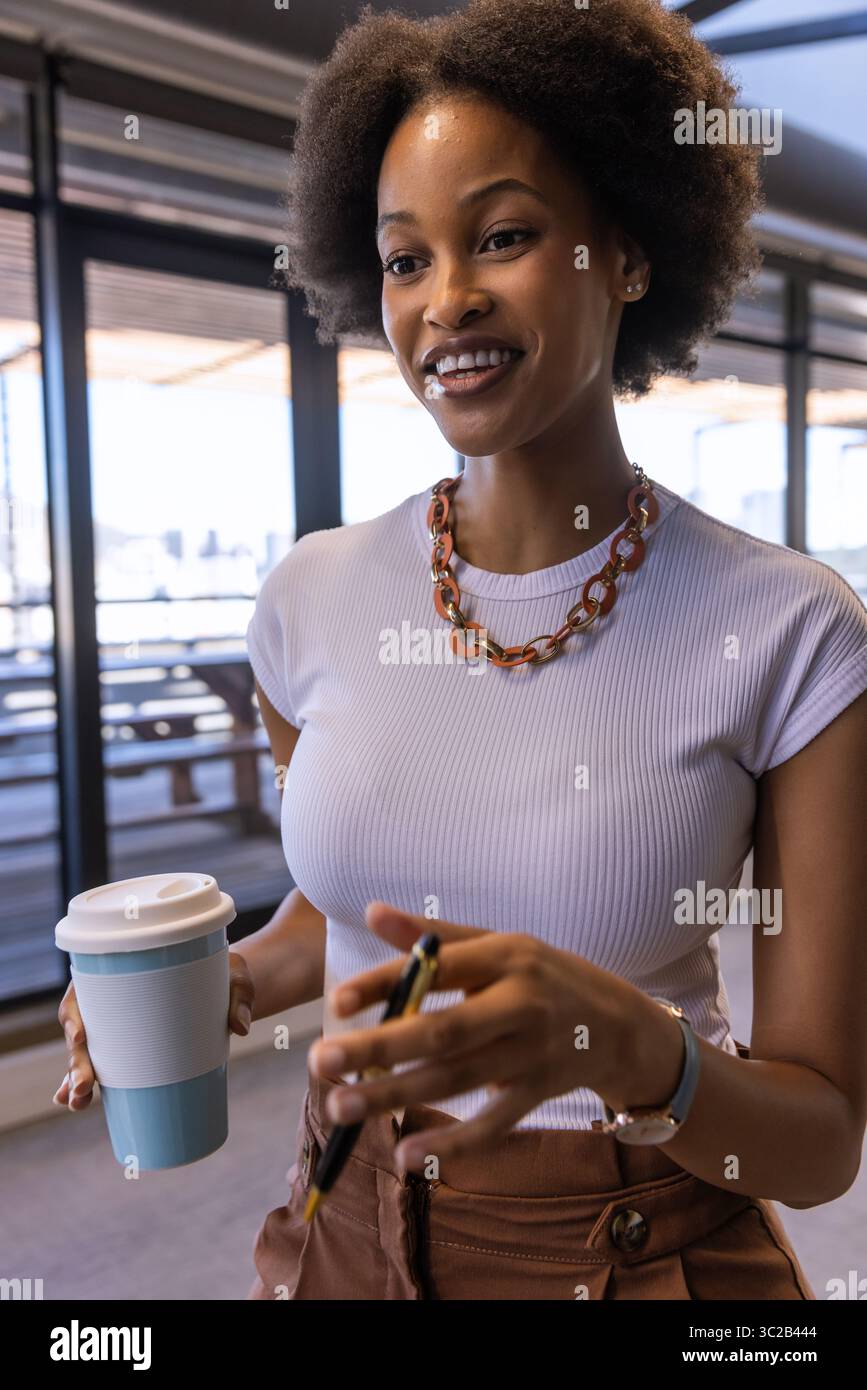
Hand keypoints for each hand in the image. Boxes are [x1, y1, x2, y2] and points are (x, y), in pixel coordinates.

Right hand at [52, 950, 255, 1109]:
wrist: (232, 987)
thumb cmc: (226, 974)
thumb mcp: (235, 978)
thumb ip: (239, 997)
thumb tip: (241, 1027)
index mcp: (127, 970)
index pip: (86, 990)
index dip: (74, 1014)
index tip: (80, 1037)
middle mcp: (115, 998)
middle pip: (82, 1029)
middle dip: (76, 1061)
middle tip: (85, 1087)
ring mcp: (120, 1026)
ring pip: (86, 1053)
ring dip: (74, 1080)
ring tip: (78, 1103)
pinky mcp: (132, 1048)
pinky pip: (102, 1067)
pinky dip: (86, 1085)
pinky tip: (77, 1103)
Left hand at [308, 902, 641, 1169]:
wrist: (620, 1024)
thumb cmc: (542, 977)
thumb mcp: (499, 944)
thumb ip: (434, 936)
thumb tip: (371, 912)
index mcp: (506, 955)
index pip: (437, 967)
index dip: (386, 982)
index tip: (337, 1002)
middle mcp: (521, 1003)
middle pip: (442, 1031)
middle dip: (379, 1048)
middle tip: (322, 1061)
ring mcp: (532, 1053)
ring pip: (456, 1080)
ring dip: (396, 1096)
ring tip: (340, 1107)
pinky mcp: (538, 1093)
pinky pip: (491, 1123)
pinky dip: (451, 1144)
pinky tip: (406, 1155)